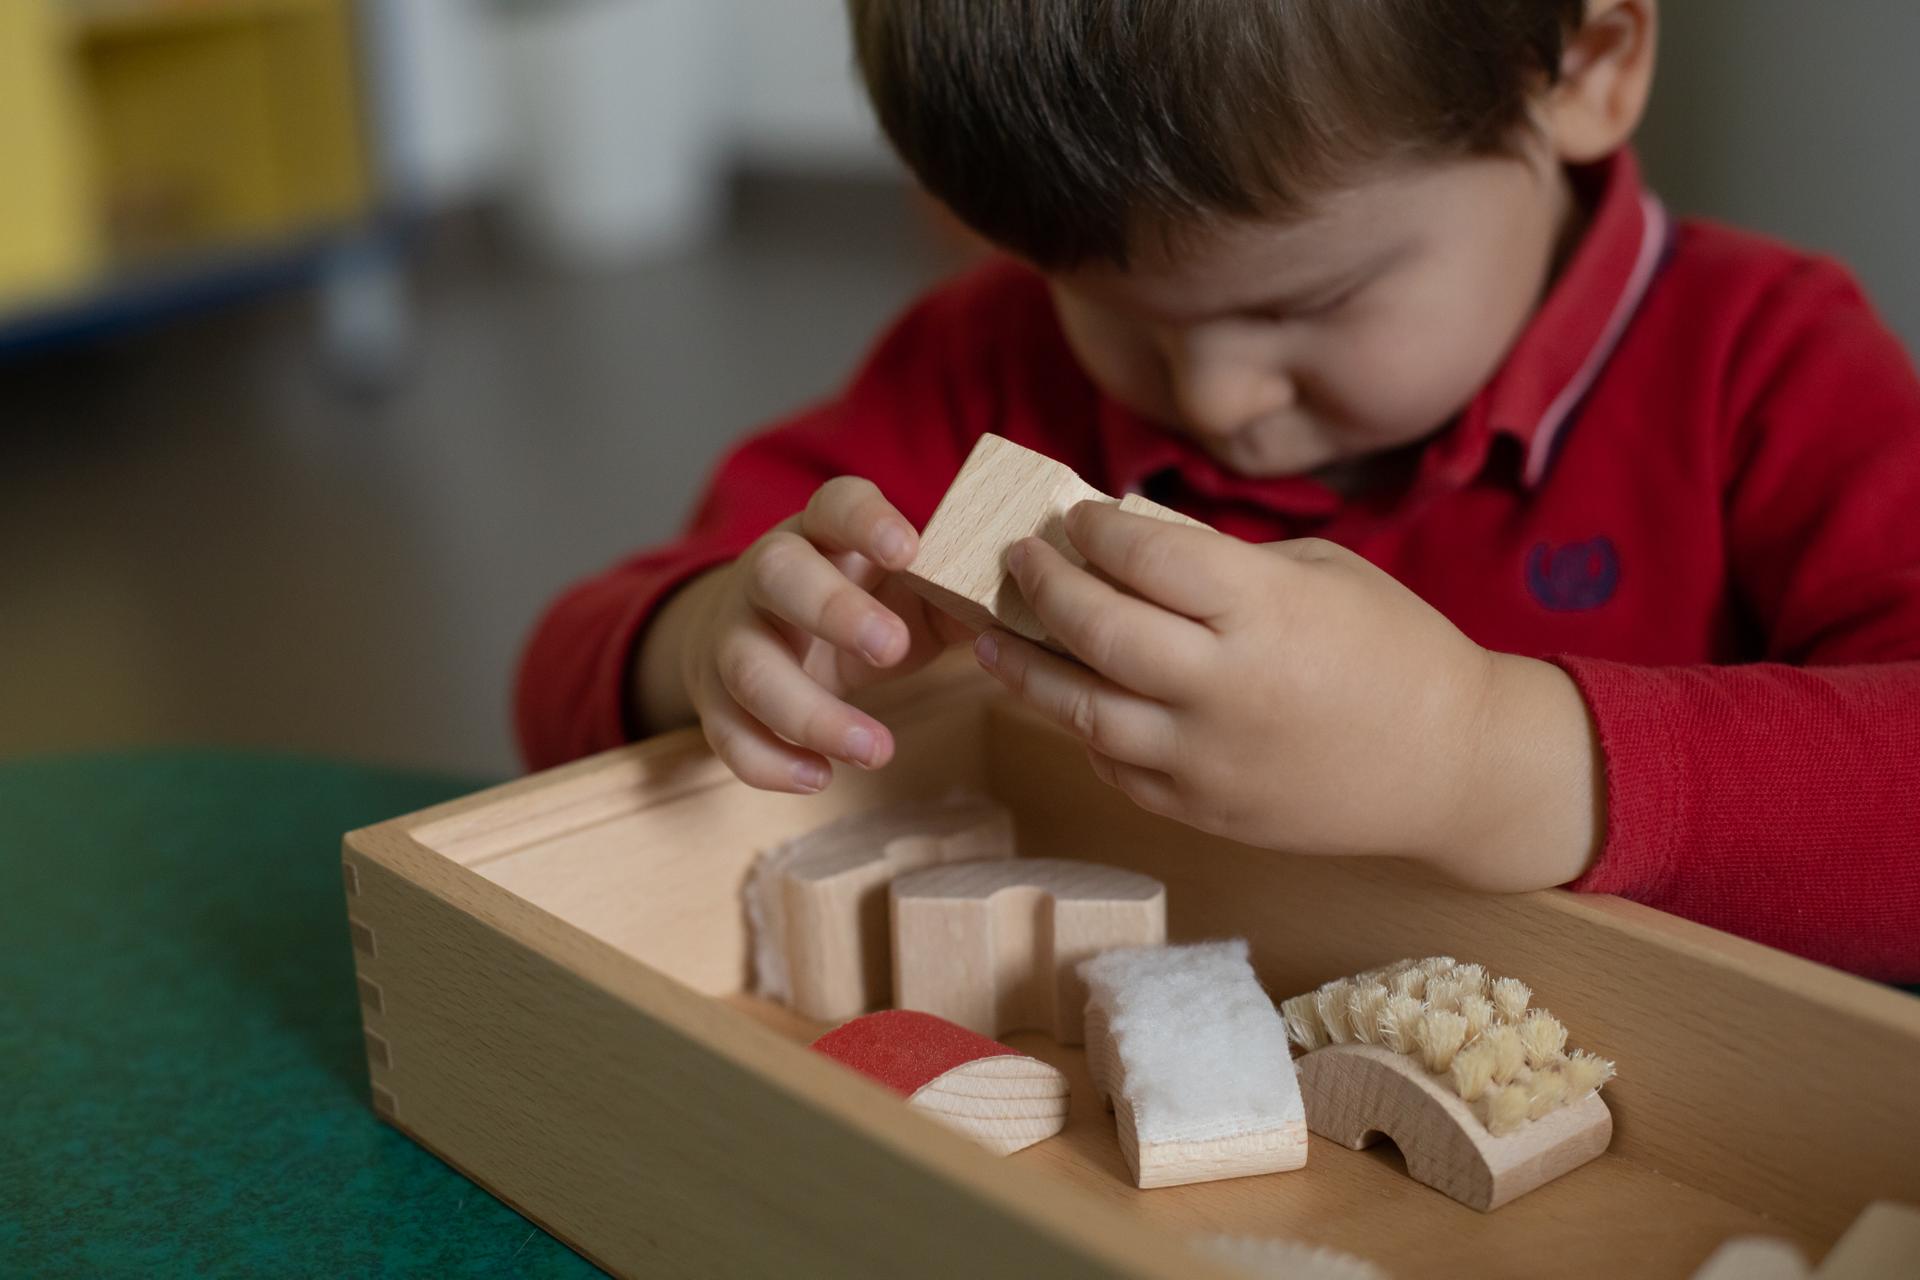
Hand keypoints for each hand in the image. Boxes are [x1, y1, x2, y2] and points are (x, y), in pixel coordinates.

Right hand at [637, 477, 971, 792]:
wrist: (764, 634)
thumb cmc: (860, 607)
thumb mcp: (909, 594)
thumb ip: (959, 602)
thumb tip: (1023, 622)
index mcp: (823, 533)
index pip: (836, 506)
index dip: (867, 522)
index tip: (909, 548)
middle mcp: (768, 572)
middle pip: (779, 574)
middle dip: (833, 610)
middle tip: (894, 648)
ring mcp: (734, 633)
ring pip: (750, 666)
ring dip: (811, 712)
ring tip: (876, 748)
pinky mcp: (714, 696)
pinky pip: (726, 732)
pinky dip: (770, 761)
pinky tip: (819, 776)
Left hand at [972, 501, 1601, 888]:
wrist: (1452, 766)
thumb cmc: (1395, 650)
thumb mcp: (1320, 573)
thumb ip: (1224, 562)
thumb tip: (1131, 541)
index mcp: (1264, 611)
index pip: (1144, 556)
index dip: (1094, 530)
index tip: (1074, 518)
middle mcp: (1224, 685)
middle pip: (1097, 629)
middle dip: (1043, 585)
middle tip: (1019, 560)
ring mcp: (1206, 757)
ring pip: (1080, 710)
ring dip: (1024, 668)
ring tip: (991, 636)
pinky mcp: (1200, 810)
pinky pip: (1114, 766)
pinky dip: (1081, 728)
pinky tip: (1065, 697)